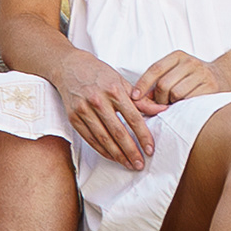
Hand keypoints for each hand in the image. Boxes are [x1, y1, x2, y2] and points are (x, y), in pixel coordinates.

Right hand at [55, 51, 156, 168]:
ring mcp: (84, 110)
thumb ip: (141, 98)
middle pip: (118, 132)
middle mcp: (98, 100)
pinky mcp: (73, 117)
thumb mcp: (121, 81)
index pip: (133, 118)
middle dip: (131, 151)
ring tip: (128, 164)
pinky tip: (112, 157)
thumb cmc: (99, 73)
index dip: (143, 135)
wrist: (69, 67)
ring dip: (117, 155)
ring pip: (103, 138)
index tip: (150, 149)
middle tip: (140, 164)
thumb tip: (162, 109)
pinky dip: (102, 150)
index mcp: (114, 90)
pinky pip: (90, 139)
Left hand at [131, 51, 226, 108]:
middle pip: (163, 84)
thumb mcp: (177, 71)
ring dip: (170, 104)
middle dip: (158, 99)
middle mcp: (190, 62)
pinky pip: (189, 101)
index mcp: (178, 56)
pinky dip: (182, 108)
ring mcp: (202, 74)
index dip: (142, 85)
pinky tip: (184, 108)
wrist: (227, 75)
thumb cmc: (194, 77)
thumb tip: (139, 99)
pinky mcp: (211, 88)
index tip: (134, 98)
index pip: (155, 69)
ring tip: (173, 106)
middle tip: (160, 106)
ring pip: (175, 94)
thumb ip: (158, 81)